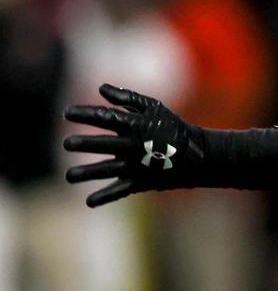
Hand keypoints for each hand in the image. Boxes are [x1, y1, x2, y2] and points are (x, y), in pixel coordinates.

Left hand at [64, 85, 208, 206]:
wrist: (197, 154)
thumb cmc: (171, 127)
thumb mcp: (154, 107)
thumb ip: (127, 97)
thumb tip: (101, 89)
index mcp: (136, 125)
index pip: (105, 117)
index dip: (85, 114)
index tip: (67, 113)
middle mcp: (134, 145)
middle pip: (104, 144)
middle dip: (84, 144)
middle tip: (68, 144)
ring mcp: (137, 165)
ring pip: (108, 169)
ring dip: (87, 172)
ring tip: (69, 176)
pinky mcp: (141, 181)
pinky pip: (121, 190)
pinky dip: (106, 197)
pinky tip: (89, 201)